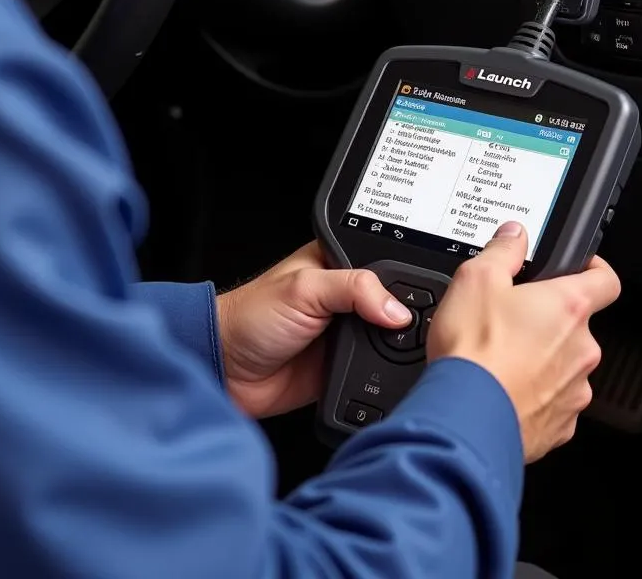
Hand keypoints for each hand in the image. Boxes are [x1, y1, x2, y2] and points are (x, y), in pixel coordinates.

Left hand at [216, 242, 411, 417]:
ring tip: (389, 352)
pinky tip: (379, 374)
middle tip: (403, 332)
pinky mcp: (344, 368)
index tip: (414, 302)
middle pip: (392, 306)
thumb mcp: (305, 287)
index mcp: (338, 265)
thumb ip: (354, 288)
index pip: (385, 267)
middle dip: (401, 321)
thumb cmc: (250, 316)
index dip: (403, 282)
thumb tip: (397, 310)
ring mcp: (346, 334)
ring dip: (392, 351)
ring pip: (388, 342)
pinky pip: (374, 372)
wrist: (227, 370)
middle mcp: (346, 298)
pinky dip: (380, 376)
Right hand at [428, 221, 619, 462]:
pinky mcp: (560, 425)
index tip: (578, 269)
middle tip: (510, 320)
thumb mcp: (476, 280)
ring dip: (541, 360)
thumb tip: (515, 235)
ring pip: (565, 365)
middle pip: (577, 325)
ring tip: (500, 359)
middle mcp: (582, 349)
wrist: (466, 420)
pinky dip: (533, 395)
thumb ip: (503, 251)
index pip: (606, 280)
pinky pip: (553, 402)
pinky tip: (503, 389)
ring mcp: (575, 390)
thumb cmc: (474, 352)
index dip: (593, 269)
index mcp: (568, 307)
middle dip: (548, 321)